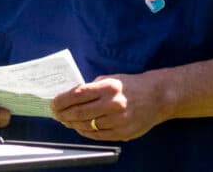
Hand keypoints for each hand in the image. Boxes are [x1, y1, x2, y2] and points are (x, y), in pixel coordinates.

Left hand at [51, 73, 166, 141]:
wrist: (159, 97)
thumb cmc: (133, 85)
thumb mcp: (113, 78)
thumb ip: (93, 87)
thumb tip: (72, 96)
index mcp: (109, 87)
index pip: (77, 95)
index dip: (62, 101)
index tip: (53, 103)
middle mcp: (113, 104)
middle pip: (79, 113)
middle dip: (63, 114)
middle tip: (56, 113)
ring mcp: (118, 120)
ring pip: (86, 126)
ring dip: (73, 124)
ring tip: (67, 120)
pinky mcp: (123, 133)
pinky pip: (97, 135)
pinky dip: (86, 132)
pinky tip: (80, 127)